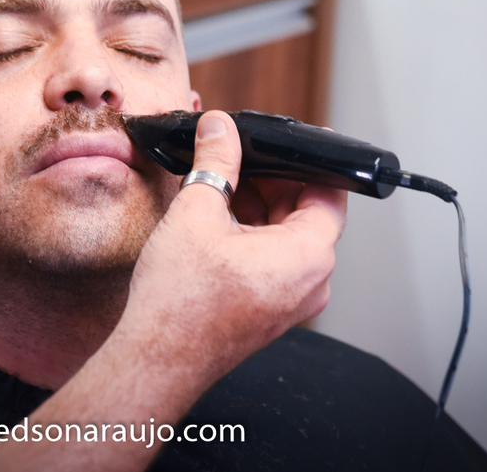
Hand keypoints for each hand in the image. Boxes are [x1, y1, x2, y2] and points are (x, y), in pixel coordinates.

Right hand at [122, 110, 347, 385]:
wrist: (156, 358)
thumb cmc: (179, 300)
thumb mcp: (196, 212)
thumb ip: (215, 162)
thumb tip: (220, 128)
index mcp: (308, 257)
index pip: (330, 193)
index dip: (308, 161)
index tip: (286, 142)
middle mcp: (311, 284)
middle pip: (307, 214)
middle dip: (273, 182)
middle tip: (237, 158)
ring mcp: (291, 302)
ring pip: (287, 238)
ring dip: (259, 209)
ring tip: (219, 189)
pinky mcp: (270, 312)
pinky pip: (274, 263)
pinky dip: (252, 237)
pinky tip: (216, 223)